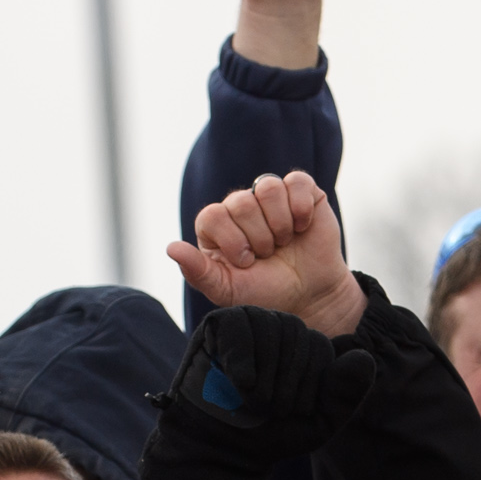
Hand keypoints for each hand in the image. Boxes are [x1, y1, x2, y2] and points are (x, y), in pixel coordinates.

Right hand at [144, 300, 382, 479]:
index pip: (319, 347)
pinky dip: (241, 357)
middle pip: (296, 333)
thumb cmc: (271, 434)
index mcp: (305, 348)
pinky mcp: (219, 326)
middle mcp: (280, 329)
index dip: (308, 386)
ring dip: (263, 374)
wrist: (224, 449)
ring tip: (251, 401)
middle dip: (285, 381)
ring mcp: (250, 324)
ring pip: (269, 327)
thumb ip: (345, 392)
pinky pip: (239, 326)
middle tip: (269, 410)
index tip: (292, 413)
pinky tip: (241, 382)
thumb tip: (365, 357)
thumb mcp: (319, 421)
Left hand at [165, 172, 365, 336]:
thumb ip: (197, 271)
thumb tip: (171, 248)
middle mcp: (240, 206)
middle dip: (259, 237)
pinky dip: (301, 208)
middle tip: (269, 254)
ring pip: (267, 187)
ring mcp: (270, 197)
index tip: (247, 262)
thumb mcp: (227, 290)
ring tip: (285, 241)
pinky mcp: (301, 193)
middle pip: (241, 202)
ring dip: (280, 224)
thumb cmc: (265, 292)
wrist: (310, 297)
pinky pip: (296, 181)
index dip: (232, 240)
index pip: (212, 215)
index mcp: (216, 226)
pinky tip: (302, 227)